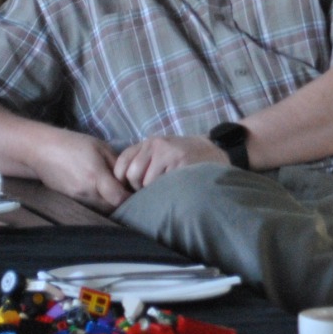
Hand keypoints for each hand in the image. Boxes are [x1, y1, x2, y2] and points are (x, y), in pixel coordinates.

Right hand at [29, 130, 130, 210]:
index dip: (130, 197)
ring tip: (115, 190)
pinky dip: (98, 201)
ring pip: (100, 208)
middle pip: (111, 206)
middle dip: (121, 201)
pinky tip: (100, 191)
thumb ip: (117, 164)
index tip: (137, 190)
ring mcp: (77, 198)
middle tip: (128, 190)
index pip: (119, 198)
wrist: (42, 150)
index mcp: (96, 177)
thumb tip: (130, 177)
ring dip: (109, 202)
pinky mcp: (70, 200)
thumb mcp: (101, 147)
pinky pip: (89, 205)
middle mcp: (86, 192)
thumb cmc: (74, 144)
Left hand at [112, 135, 227, 189]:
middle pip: (132, 174)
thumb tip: (119, 185)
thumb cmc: (184, 158)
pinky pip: (163, 184)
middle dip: (138, 188)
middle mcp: (156, 144)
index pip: (122, 162)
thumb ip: (142, 161)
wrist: (214, 152)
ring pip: (146, 182)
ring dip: (153, 190)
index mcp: (148, 142)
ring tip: (165, 187)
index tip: (130, 189)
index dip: (122, 179)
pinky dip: (166, 190)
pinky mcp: (181, 162)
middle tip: (150, 191)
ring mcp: (169, 153)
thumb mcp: (161, 152)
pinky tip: (175, 186)